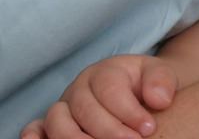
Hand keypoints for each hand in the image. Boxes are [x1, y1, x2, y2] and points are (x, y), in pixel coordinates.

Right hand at [20, 55, 177, 138]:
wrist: (135, 91)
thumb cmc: (145, 85)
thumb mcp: (159, 75)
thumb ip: (161, 80)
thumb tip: (159, 99)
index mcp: (105, 70)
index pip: (110, 89)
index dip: (128, 111)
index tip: (149, 129)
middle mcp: (80, 86)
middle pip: (85, 108)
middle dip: (108, 130)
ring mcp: (63, 105)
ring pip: (57, 121)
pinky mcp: (51, 124)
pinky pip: (35, 128)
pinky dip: (33, 136)